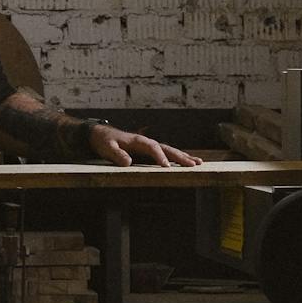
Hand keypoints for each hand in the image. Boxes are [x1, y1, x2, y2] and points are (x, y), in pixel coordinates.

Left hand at [86, 124, 201, 166]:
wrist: (102, 135)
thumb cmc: (105, 142)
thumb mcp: (107, 148)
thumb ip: (116, 155)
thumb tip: (128, 162)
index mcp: (138, 141)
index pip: (153, 148)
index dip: (160, 157)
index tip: (167, 167)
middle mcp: (147, 142)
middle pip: (167, 149)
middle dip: (180, 157)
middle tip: (193, 164)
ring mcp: (149, 147)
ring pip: (170, 151)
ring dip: (184, 157)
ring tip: (198, 163)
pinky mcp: (149, 152)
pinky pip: (166, 154)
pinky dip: (178, 158)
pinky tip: (188, 163)